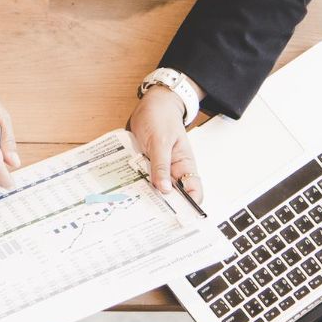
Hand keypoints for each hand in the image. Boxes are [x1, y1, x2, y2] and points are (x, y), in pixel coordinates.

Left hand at [128, 84, 203, 203]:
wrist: (152, 104)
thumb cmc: (163, 118)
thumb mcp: (161, 141)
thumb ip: (162, 165)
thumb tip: (165, 189)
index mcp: (185, 165)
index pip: (193, 191)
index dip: (190, 206)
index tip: (179, 217)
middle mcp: (173, 169)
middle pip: (173, 194)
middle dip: (165, 204)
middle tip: (152, 213)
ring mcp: (159, 167)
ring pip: (155, 187)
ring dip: (147, 194)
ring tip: (137, 204)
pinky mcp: (146, 163)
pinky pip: (143, 177)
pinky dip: (137, 182)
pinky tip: (128, 189)